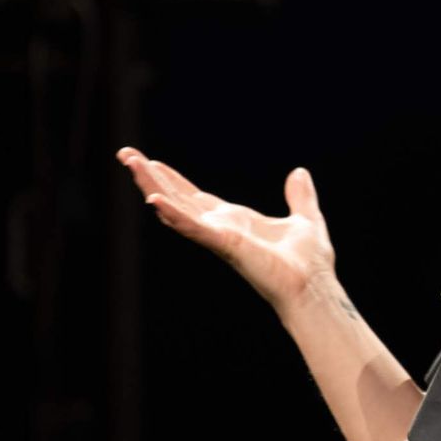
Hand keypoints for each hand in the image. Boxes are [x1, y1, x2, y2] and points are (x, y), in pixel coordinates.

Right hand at [115, 147, 336, 313]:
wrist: (314, 285)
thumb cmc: (309, 263)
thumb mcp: (305, 219)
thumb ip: (299, 197)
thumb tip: (299, 173)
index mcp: (234, 222)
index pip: (196, 197)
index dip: (173, 180)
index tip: (152, 162)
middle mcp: (221, 228)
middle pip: (178, 198)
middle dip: (151, 178)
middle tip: (126, 155)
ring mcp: (219, 237)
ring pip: (177, 208)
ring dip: (153, 186)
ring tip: (131, 164)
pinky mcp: (225, 244)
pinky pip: (194, 227)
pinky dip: (174, 214)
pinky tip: (154, 200)